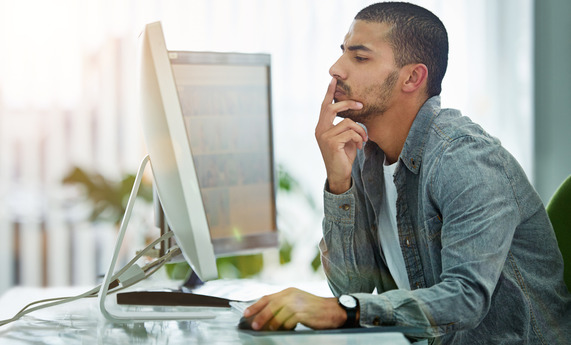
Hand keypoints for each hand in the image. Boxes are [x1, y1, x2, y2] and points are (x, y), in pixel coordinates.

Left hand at [243, 288, 345, 330]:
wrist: (333, 310)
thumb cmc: (314, 309)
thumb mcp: (297, 302)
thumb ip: (283, 306)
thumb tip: (266, 317)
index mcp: (288, 292)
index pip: (267, 298)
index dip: (255, 306)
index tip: (245, 313)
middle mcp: (291, 295)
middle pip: (270, 306)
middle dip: (260, 316)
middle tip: (254, 326)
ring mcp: (297, 303)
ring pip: (278, 316)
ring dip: (272, 325)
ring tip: (270, 330)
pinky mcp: (302, 313)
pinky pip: (288, 322)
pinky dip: (285, 328)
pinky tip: (287, 329)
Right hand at [315, 78, 366, 193]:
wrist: (339, 174)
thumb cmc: (343, 155)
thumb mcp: (344, 138)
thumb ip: (344, 126)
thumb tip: (353, 115)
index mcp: (321, 127)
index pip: (325, 106)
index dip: (329, 93)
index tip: (333, 80)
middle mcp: (320, 129)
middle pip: (333, 108)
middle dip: (348, 104)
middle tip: (361, 104)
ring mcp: (324, 136)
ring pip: (348, 122)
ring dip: (360, 130)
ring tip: (363, 139)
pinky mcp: (331, 143)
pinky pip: (350, 132)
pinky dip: (359, 138)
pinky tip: (360, 146)